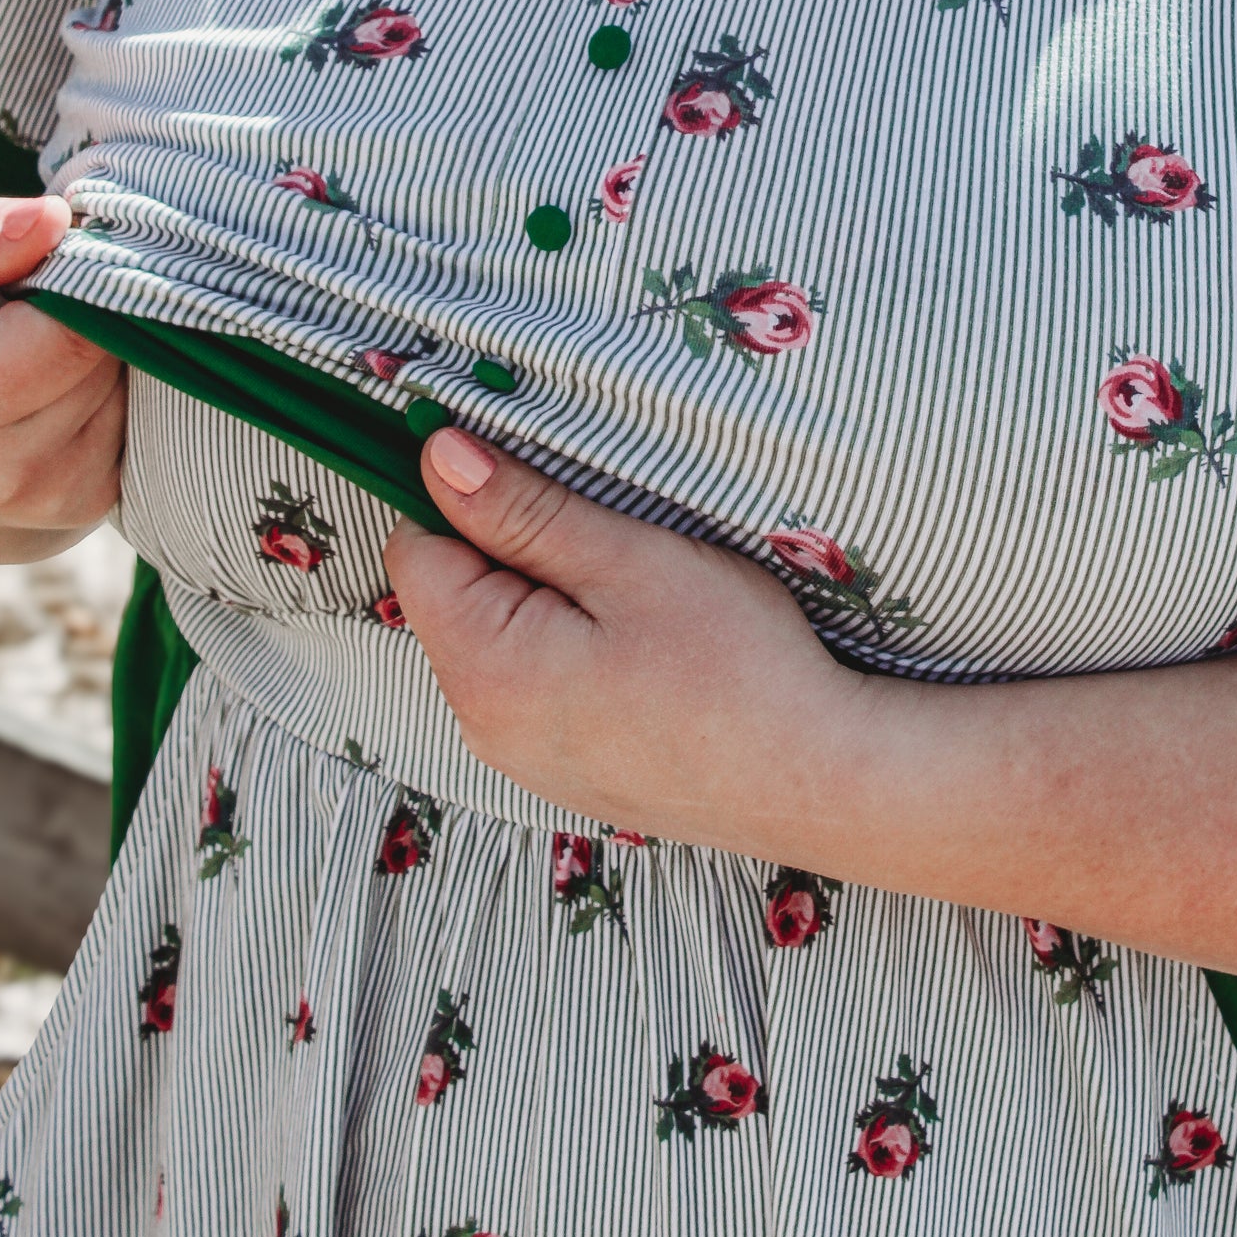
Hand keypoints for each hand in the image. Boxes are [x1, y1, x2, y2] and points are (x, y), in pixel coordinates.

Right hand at [0, 191, 126, 560]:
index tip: (49, 251)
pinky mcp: (66, 522)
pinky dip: (98, 398)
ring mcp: (41, 514)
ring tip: (18, 343)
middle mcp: (5, 481)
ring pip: (126, 399)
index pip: (83, 332)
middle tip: (17, 301)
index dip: (81, 273)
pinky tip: (39, 384)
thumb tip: (56, 218)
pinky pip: (123, 435)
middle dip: (85, 314)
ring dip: (93, 358)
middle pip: (110, 365)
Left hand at [385, 431, 877, 856]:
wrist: (818, 781)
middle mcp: (484, 725)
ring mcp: (523, 756)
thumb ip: (523, 509)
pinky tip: (645, 649)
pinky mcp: (565, 769)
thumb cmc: (737, 670)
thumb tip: (439, 456)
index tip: (542, 482)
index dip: (469, 496)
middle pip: (454, 595)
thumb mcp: (629, 562)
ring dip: (548, 597)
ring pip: (498, 637)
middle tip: (612, 544)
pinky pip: (534, 683)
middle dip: (515, 549)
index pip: (418, 549)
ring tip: (639, 600)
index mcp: (484, 669)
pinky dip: (572, 648)